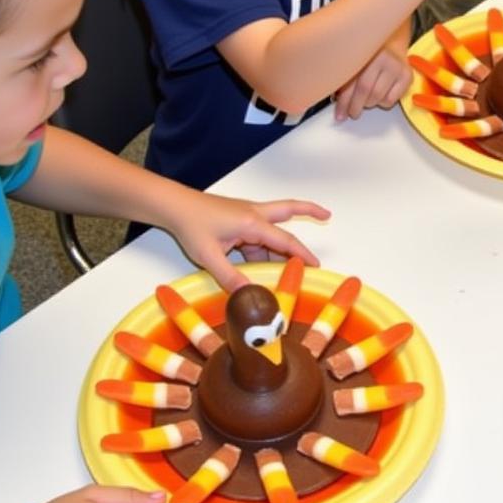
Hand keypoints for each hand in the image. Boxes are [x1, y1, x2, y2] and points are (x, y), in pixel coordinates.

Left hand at [167, 193, 329, 290]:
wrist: (174, 206)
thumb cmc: (192, 225)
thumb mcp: (209, 256)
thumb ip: (230, 277)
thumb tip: (249, 295)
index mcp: (252, 223)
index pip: (285, 240)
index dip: (302, 254)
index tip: (316, 265)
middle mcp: (254, 214)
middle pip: (289, 210)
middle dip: (309, 212)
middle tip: (328, 215)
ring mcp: (246, 215)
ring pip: (271, 228)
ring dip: (278, 245)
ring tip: (286, 267)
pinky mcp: (237, 219)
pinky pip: (257, 234)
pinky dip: (261, 247)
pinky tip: (258, 263)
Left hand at [334, 46, 411, 121]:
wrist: (390, 43)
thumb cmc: (368, 56)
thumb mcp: (354, 62)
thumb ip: (345, 79)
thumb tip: (338, 102)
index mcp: (362, 52)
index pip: (351, 81)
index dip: (343, 101)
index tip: (339, 115)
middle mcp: (381, 57)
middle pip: (365, 89)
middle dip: (355, 106)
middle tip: (352, 113)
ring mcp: (396, 66)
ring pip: (378, 96)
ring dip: (369, 104)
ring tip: (365, 101)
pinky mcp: (407, 75)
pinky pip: (391, 99)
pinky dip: (383, 102)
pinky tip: (380, 96)